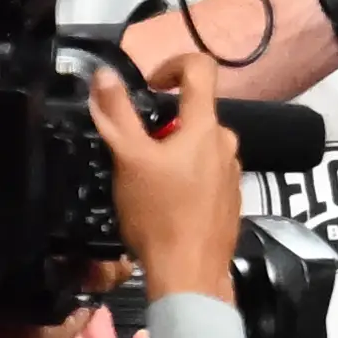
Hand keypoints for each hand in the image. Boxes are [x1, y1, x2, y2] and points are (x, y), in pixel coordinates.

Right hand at [91, 55, 241, 303]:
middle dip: (162, 124)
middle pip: (194, 113)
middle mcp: (226, 142)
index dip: (172, 64)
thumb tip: (104, 73)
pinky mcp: (231, 196)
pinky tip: (167, 203)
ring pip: (198, 145)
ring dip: (173, 152)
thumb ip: (116, 114)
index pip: (201, 69)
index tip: (149, 85)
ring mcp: (232, 171)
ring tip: (147, 182)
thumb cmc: (158, 214)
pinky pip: (206, 171)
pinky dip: (186, 175)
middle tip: (135, 152)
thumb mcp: (128, 160)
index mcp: (206, 126)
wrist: (190, 272)